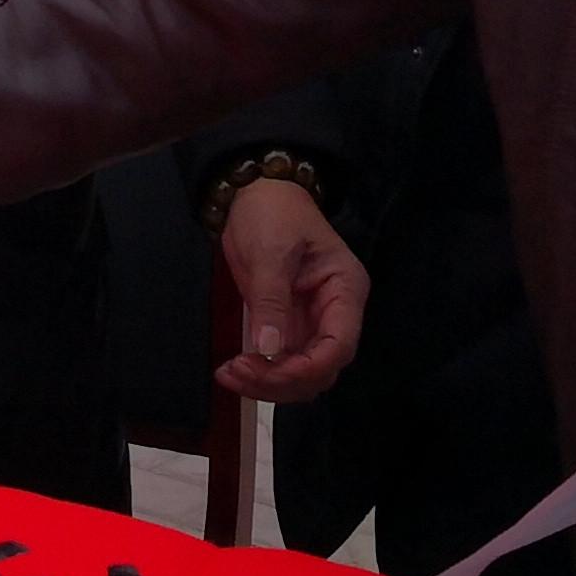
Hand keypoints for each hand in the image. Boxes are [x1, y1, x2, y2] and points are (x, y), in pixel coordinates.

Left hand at [215, 178, 370, 398]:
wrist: (255, 193)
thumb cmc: (272, 212)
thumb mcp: (270, 252)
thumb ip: (271, 301)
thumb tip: (268, 349)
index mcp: (345, 290)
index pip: (340, 345)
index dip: (308, 368)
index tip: (269, 370)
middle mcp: (335, 312)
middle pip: (321, 368)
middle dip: (282, 379)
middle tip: (237, 373)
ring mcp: (311, 322)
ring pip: (302, 373)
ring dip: (269, 383)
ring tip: (230, 374)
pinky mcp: (288, 326)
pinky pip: (281, 362)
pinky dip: (260, 373)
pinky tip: (233, 370)